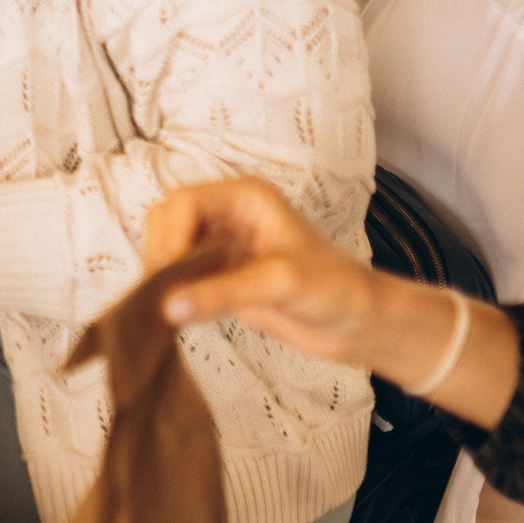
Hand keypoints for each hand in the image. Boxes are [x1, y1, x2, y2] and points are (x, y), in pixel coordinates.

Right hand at [143, 177, 386, 365]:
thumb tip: (166, 308)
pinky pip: (181, 275)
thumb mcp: (280, 284)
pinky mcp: (222, 275)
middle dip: (162, 253)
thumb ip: (222, 293)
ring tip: (171, 305)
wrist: (361, 324)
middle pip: (168, 220)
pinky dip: (172, 290)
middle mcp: (229, 216)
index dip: (171, 237)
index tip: (170, 277)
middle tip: (166, 293)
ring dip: (164, 273)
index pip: (185, 202)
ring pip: (170, 246)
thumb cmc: (334, 290)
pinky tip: (179, 312)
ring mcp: (224, 246)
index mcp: (245, 198)